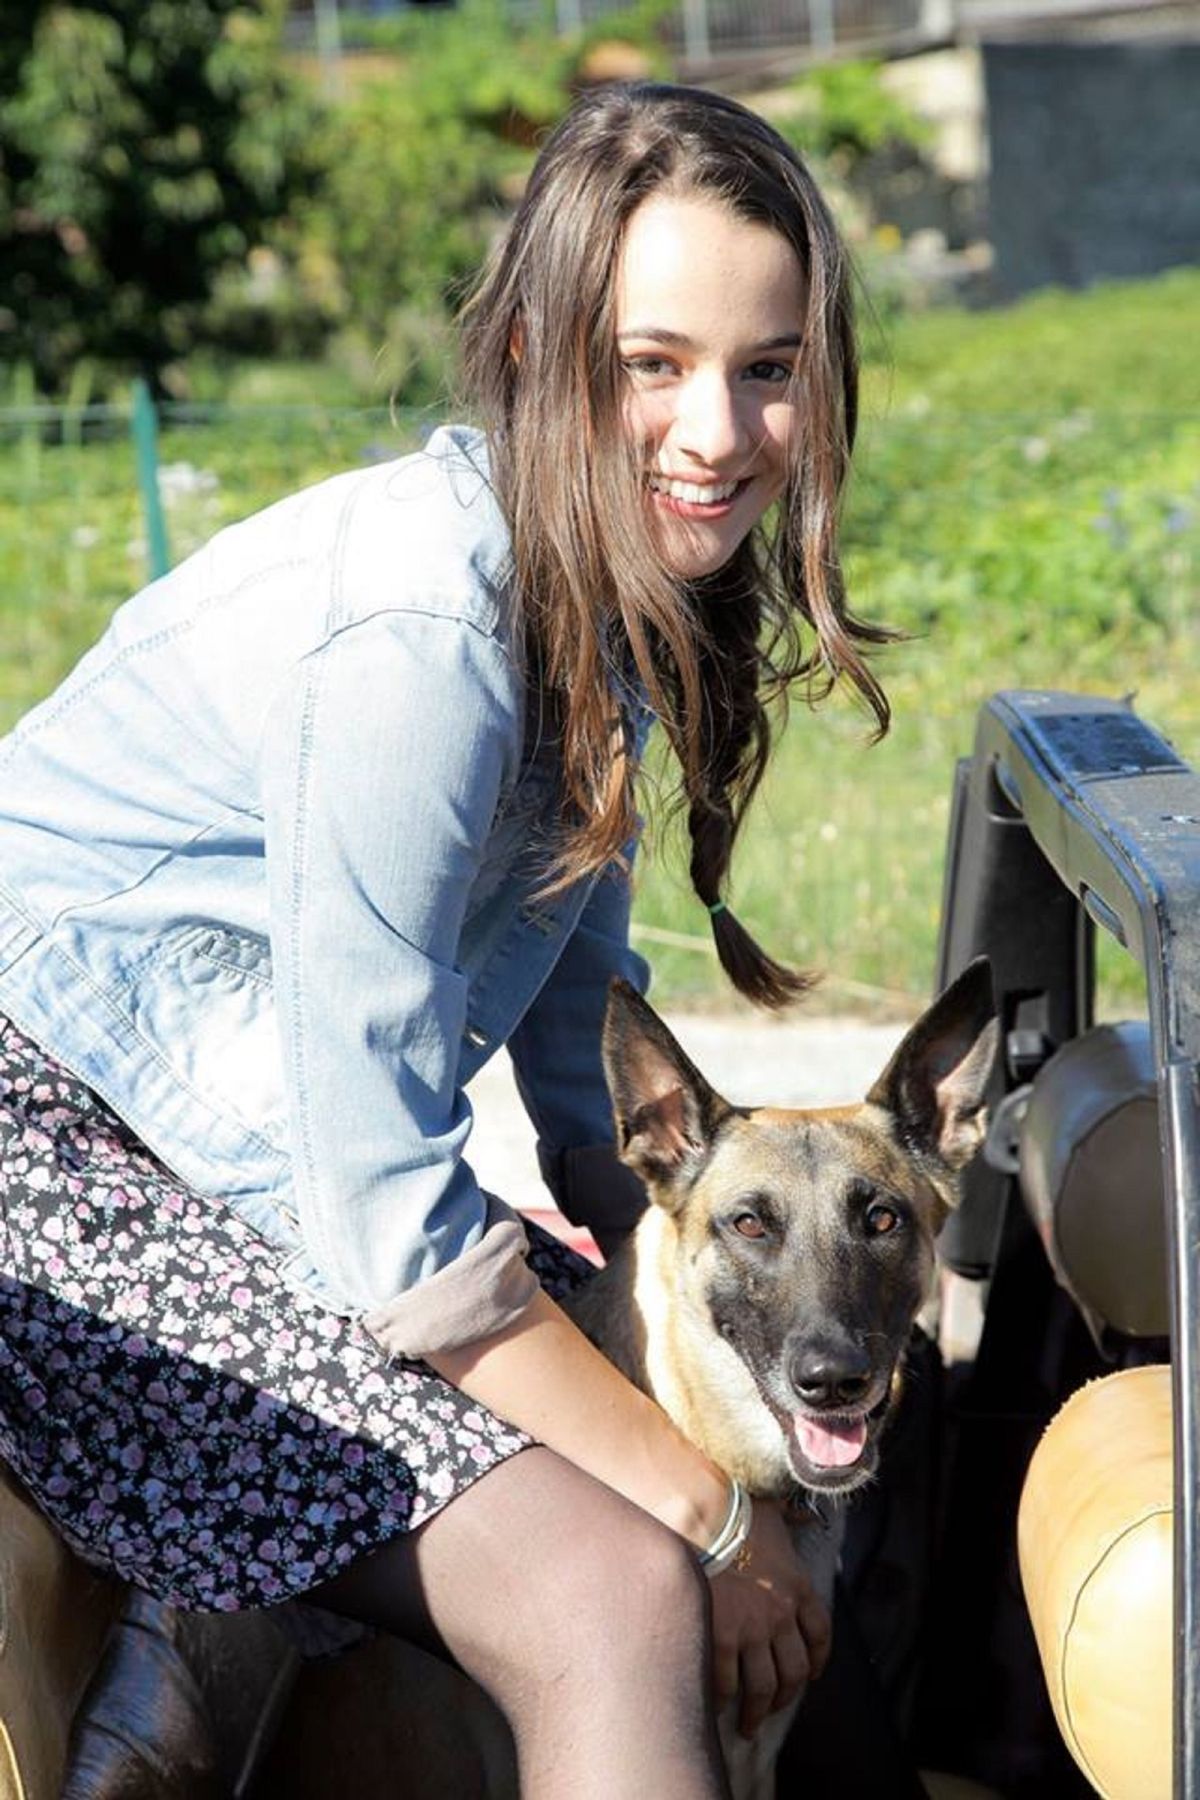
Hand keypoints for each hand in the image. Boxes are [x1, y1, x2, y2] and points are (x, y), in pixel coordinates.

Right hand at [708, 1498, 832, 1738]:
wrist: (706, 1513)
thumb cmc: (737, 1507)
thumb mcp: (775, 1510)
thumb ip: (790, 1519)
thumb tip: (802, 1515)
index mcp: (798, 1587)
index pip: (820, 1634)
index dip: (818, 1660)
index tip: (812, 1674)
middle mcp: (782, 1615)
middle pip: (794, 1672)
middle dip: (785, 1697)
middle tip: (772, 1709)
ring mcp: (753, 1629)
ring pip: (764, 1687)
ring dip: (757, 1712)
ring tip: (747, 1724)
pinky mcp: (722, 1636)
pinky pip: (727, 1682)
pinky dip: (723, 1699)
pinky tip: (716, 1705)